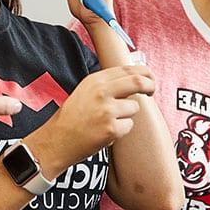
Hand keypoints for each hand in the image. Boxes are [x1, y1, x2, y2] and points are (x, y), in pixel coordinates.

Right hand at [36, 65, 154, 167]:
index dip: (143, 72)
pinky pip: (129, 126)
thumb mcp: (85, 92)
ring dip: (127, 115)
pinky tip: (105, 132)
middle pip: (138, 82)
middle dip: (150, 85)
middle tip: (152, 91)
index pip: (126, 69)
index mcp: (94, 81)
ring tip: (108, 122)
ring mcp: (106, 110)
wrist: (57, 141)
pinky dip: (121, 131)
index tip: (149, 77)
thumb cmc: (71, 118)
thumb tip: (134, 78)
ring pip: (133, 107)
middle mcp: (101, 92)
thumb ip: (106, 85)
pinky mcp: (111, 129)